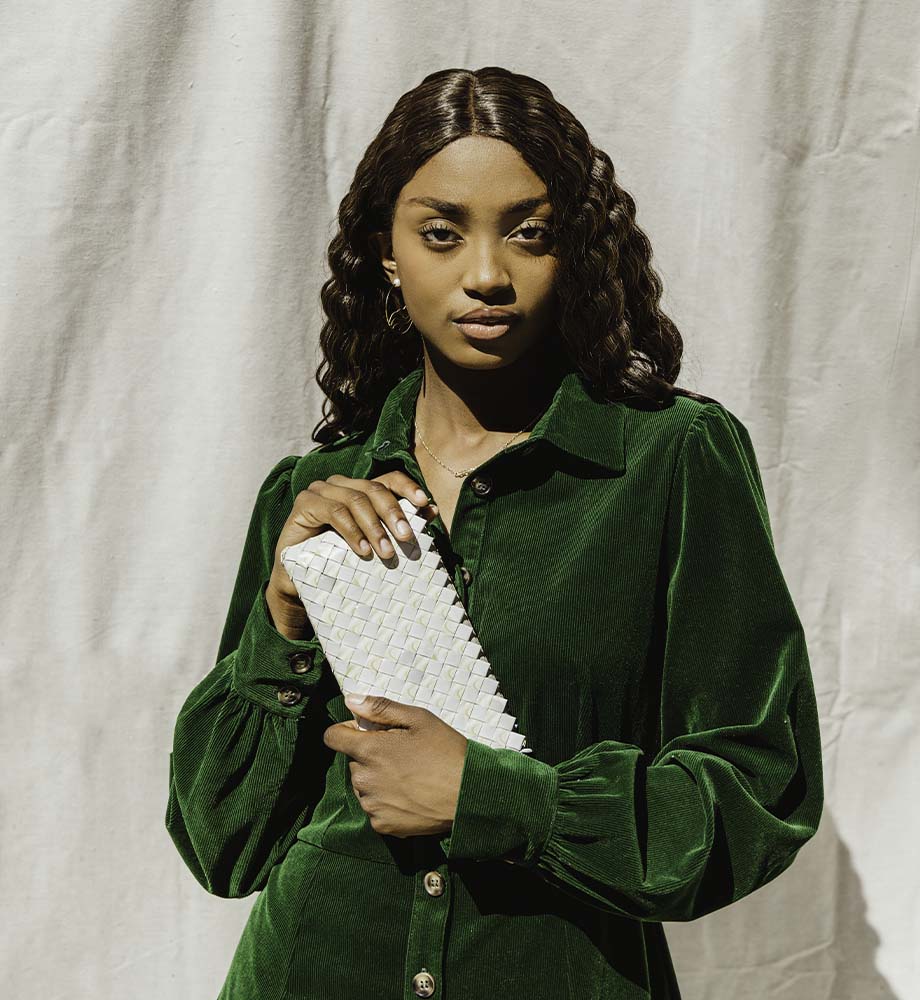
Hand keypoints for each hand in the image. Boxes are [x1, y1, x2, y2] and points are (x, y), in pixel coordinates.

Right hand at [269, 471, 438, 602]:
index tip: (424, 504)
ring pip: (355, 500)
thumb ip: (398, 525)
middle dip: (393, 513)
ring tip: (385, 552)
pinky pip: (333, 511)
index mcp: (360, 488)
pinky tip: (362, 550)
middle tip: (406, 538)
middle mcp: (340, 484)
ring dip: (374, 527)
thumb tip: (432, 510)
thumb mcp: (373, 542)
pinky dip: (351, 530)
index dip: (407, 488)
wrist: (302, 579)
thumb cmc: (340, 558)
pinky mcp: (305, 503)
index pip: (388, 478)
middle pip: (373, 489)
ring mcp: (321, 490)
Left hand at [322, 695, 468, 838]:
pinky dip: (387, 801)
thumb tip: (350, 700)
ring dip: (378, 779)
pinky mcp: (383, 825)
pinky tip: (410, 795)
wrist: (470, 794)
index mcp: (369, 751)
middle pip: (354, 761)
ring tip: (410, 776)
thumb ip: (380, 708)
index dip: (347, 730)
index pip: (333, 737)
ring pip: (364, 785)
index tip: (367, 731)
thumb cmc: (447, 752)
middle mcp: (364, 780)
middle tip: (403, 754)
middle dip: (371, 755)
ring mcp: (372, 805)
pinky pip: (375, 807)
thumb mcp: (419, 719)